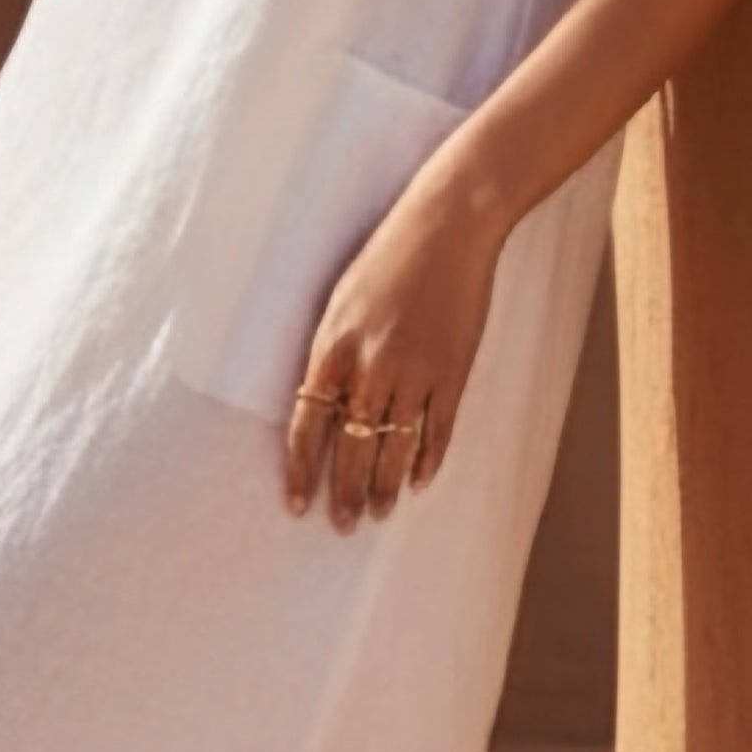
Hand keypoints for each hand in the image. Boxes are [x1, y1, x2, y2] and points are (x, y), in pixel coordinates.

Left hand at [283, 160, 506, 529]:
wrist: (449, 226)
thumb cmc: (388, 255)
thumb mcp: (341, 299)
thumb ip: (331, 351)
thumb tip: (322, 400)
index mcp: (334, 345)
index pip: (308, 424)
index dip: (301, 469)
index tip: (297, 502)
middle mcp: (372, 365)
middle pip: (352, 446)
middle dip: (345, 491)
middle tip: (341, 525)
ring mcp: (417, 371)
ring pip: (395, 446)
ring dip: (385, 485)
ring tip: (378, 513)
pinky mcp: (454, 370)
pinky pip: (438, 429)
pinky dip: (428, 459)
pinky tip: (418, 482)